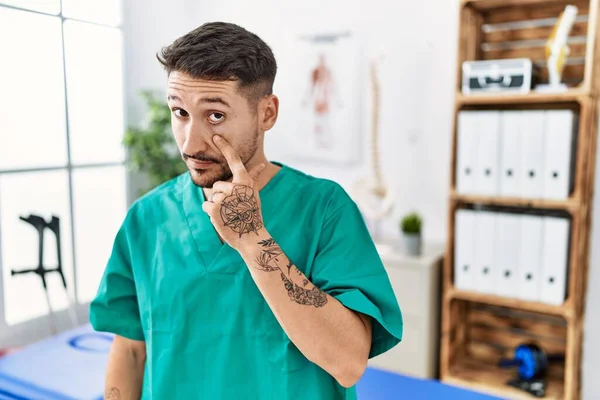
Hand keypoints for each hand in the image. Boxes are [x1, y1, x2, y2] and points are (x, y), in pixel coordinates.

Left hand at [201, 135, 266, 249]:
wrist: (250, 236)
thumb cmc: (252, 215)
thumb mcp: (254, 194)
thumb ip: (254, 178)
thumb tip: (262, 164)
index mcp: (244, 181)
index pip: (234, 160)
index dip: (225, 147)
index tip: (216, 136)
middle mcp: (234, 186)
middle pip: (217, 186)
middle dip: (221, 197)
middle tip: (234, 209)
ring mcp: (224, 197)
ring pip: (211, 197)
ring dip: (216, 207)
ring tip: (229, 215)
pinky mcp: (214, 207)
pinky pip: (205, 206)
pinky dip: (210, 214)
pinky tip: (222, 220)